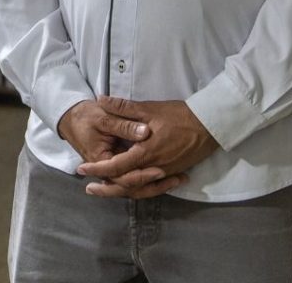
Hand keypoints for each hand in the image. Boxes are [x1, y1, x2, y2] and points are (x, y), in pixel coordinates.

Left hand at [76, 96, 219, 198]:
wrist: (209, 125)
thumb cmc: (178, 115)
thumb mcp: (149, 108)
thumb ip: (124, 107)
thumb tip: (102, 100)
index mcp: (145, 153)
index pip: (116, 166)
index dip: (97, 168)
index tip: (82, 169)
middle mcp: (153, 167)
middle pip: (125, 185)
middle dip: (106, 188)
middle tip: (89, 189)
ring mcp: (164, 172)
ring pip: (139, 189)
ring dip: (121, 191)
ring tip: (108, 189)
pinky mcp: (172, 172)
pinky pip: (152, 187)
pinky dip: (140, 189)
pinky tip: (134, 186)